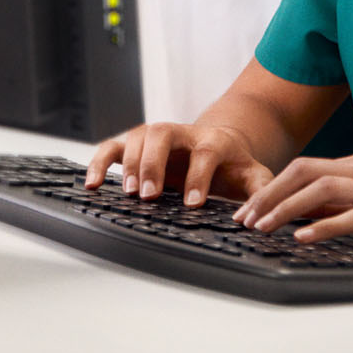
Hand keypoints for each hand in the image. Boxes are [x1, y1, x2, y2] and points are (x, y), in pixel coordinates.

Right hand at [85, 118, 272, 207]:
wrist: (221, 146)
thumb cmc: (235, 167)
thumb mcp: (256, 178)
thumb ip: (261, 193)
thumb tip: (256, 218)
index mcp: (214, 140)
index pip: (205, 152)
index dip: (198, 177)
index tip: (193, 204)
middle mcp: (183, 133)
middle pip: (163, 134)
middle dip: (154, 164)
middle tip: (150, 195)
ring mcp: (158, 137)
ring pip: (138, 136)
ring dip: (130, 164)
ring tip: (128, 194)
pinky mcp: (137, 145)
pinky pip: (113, 146)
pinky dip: (99, 161)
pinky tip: (91, 183)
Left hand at [236, 152, 352, 257]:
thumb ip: (345, 207)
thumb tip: (304, 220)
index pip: (303, 169)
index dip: (270, 188)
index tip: (247, 211)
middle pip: (304, 171)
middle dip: (268, 194)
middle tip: (243, 220)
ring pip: (322, 189)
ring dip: (287, 208)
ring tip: (264, 228)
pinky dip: (324, 226)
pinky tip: (303, 238)